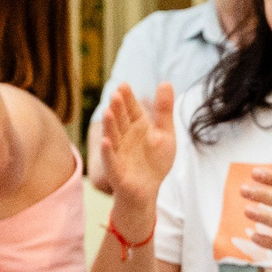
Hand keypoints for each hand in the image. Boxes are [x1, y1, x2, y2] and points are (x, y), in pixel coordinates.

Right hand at [100, 83, 176, 208]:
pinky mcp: (116, 170)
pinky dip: (108, 151)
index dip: (128, 98)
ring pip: (112, 136)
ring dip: (110, 125)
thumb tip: (165, 82)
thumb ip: (164, 110)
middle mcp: (124, 136)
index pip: (131, 109)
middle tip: (116, 95)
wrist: (148, 190)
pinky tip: (106, 141)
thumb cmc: (155, 161)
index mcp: (137, 126)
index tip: (124, 85)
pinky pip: (111, 160)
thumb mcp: (165, 133)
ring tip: (108, 112)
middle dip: (118, 108)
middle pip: (120, 120)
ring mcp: (118, 152)